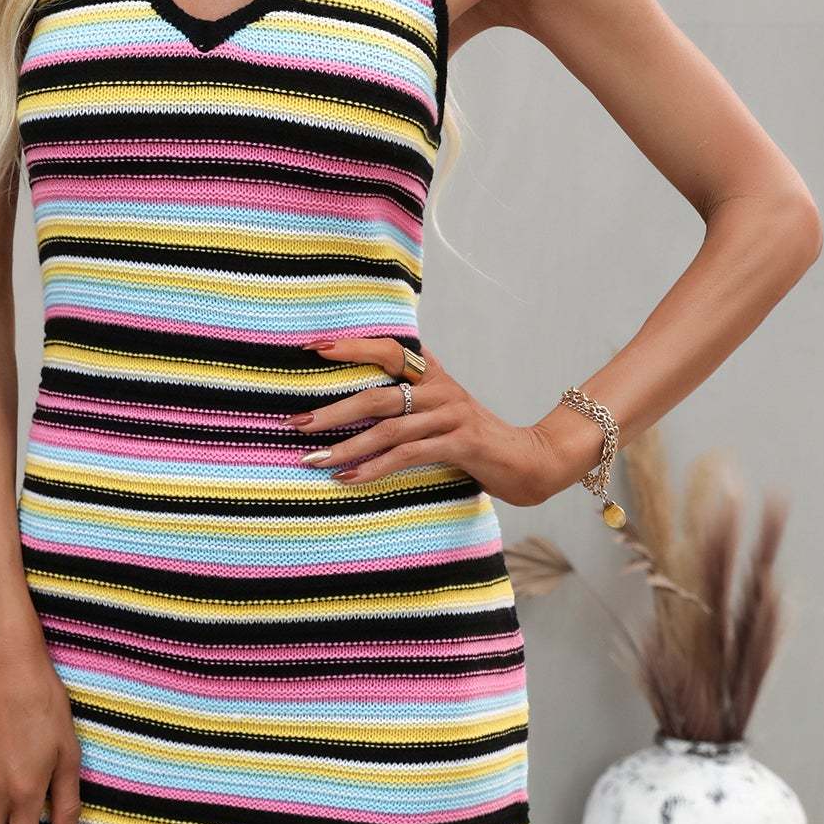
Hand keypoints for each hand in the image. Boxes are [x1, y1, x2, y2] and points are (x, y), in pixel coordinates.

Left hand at [290, 334, 550, 506]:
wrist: (528, 460)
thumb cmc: (473, 437)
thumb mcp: (441, 408)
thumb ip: (409, 395)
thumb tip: (360, 392)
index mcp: (433, 374)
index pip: (387, 349)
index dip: (350, 346)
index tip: (311, 348)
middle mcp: (440, 389)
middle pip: (377, 393)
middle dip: (332, 410)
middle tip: (295, 423)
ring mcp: (450, 415)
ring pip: (388, 429)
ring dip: (346, 445)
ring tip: (313, 459)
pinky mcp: (460, 443)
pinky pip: (408, 455)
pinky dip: (374, 467)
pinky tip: (349, 478)